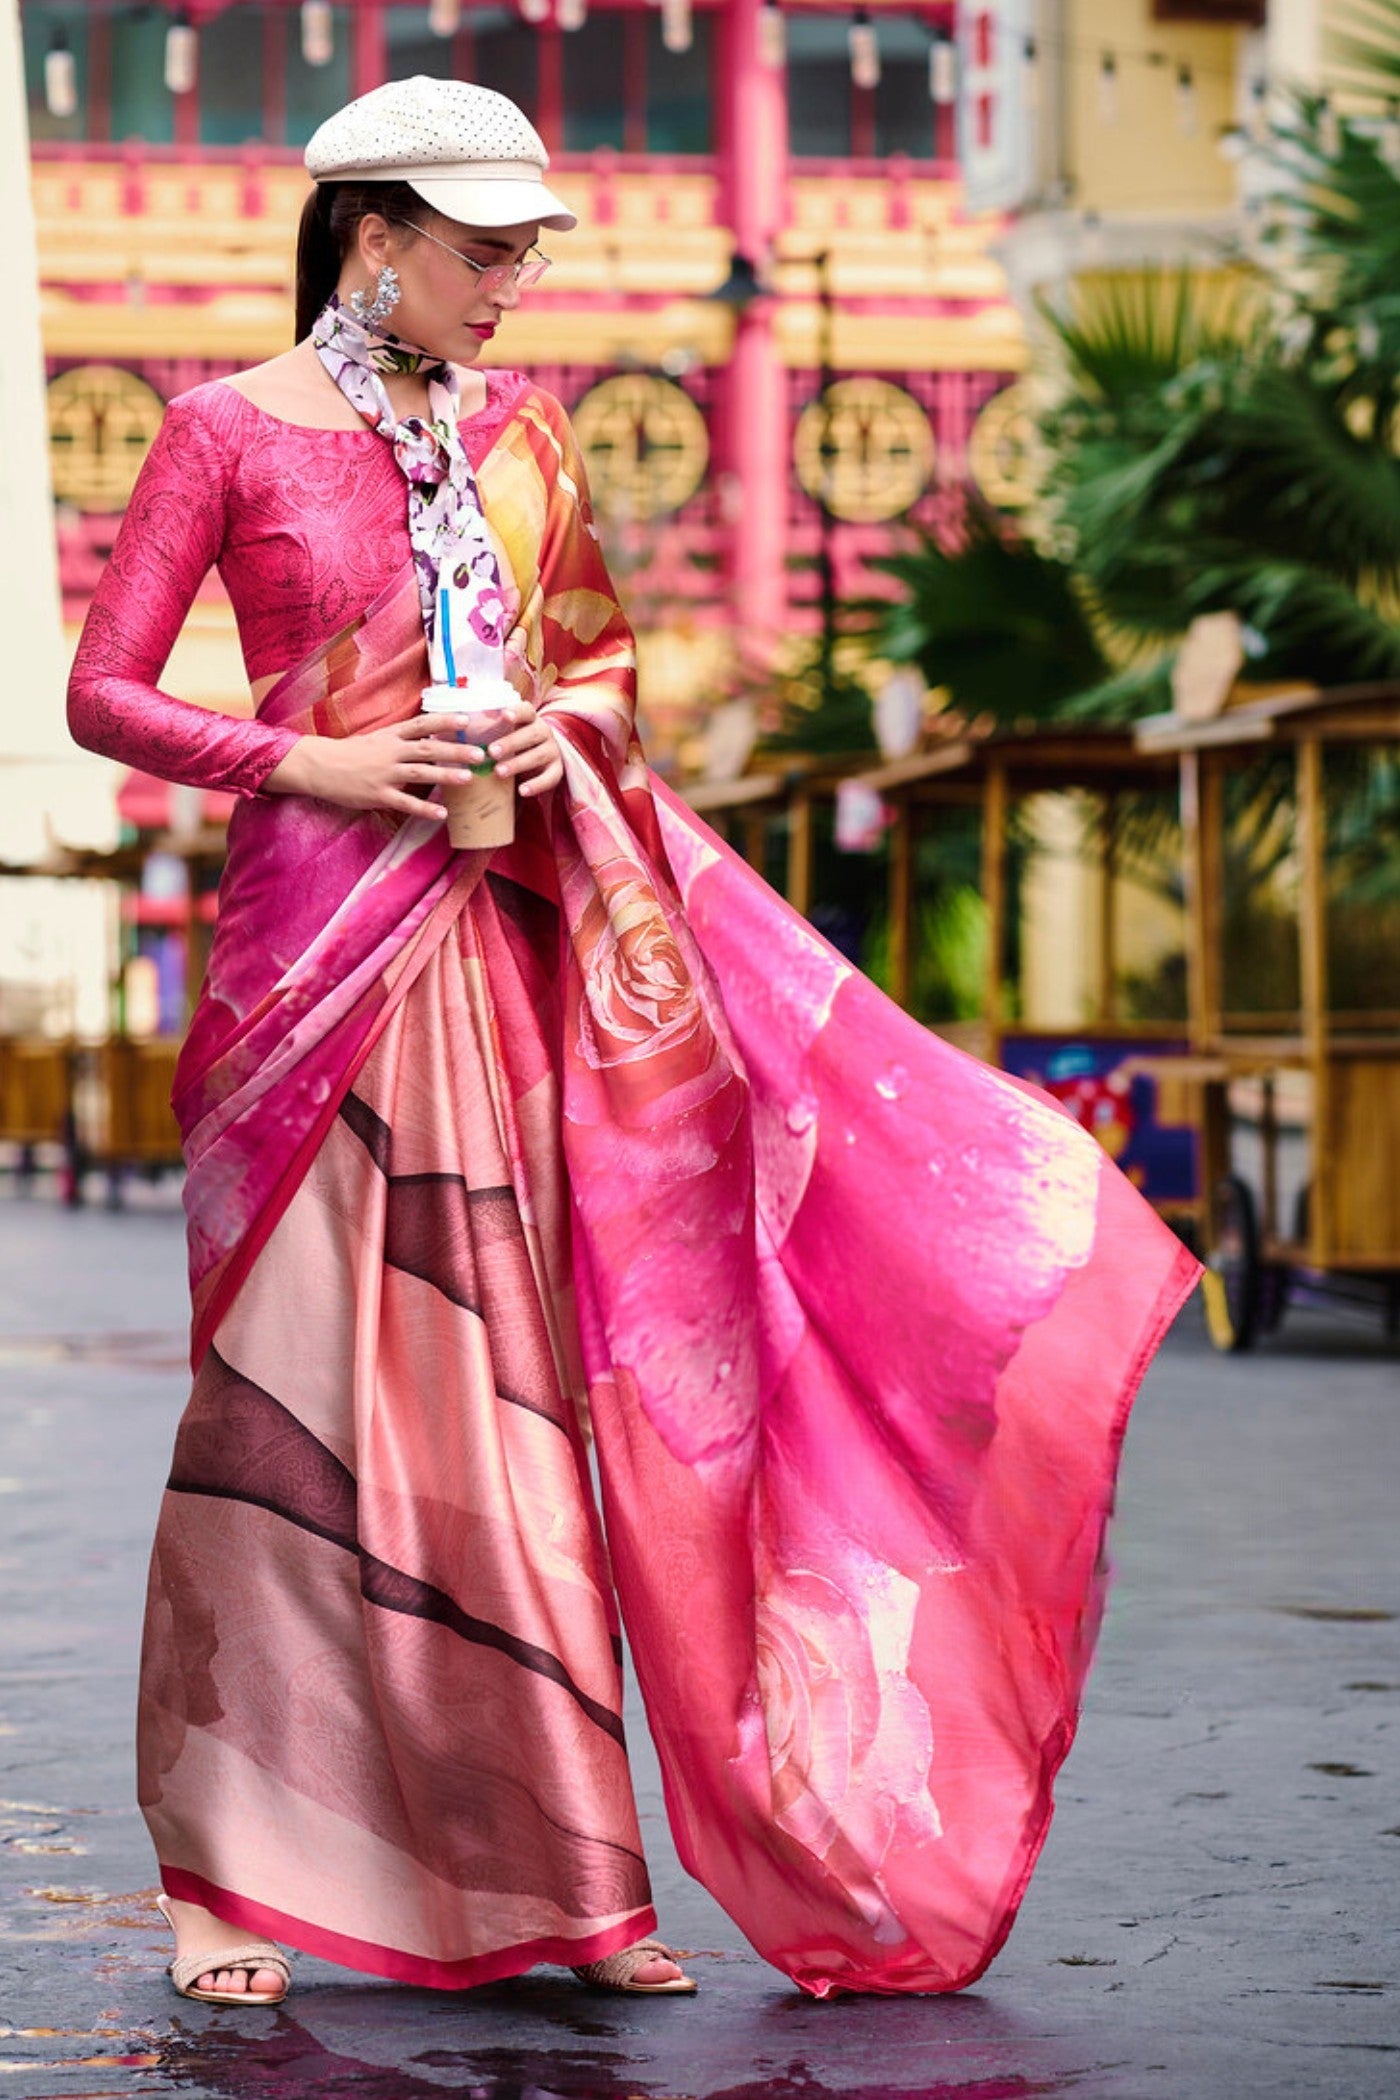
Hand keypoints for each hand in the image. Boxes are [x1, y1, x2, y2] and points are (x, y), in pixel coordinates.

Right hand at [262, 716, 486, 822]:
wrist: (318, 766)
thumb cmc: (349, 753)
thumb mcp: (376, 739)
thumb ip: (401, 739)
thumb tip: (429, 736)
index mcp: (391, 735)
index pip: (422, 723)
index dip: (445, 720)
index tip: (467, 718)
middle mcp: (391, 752)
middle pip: (428, 748)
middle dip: (455, 750)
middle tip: (479, 753)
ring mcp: (385, 774)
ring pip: (421, 773)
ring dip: (445, 776)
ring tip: (468, 779)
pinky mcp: (378, 795)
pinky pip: (405, 803)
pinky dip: (424, 809)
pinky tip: (442, 814)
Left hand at [486, 700, 562, 797]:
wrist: (534, 760)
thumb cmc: (509, 742)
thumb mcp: (501, 732)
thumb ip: (487, 727)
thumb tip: (457, 722)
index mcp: (529, 718)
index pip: (527, 710)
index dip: (517, 712)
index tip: (504, 715)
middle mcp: (544, 732)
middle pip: (532, 733)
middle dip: (511, 742)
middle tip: (492, 751)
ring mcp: (552, 751)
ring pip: (539, 755)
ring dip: (518, 763)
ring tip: (498, 772)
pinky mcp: (557, 770)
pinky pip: (551, 778)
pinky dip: (537, 785)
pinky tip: (522, 791)